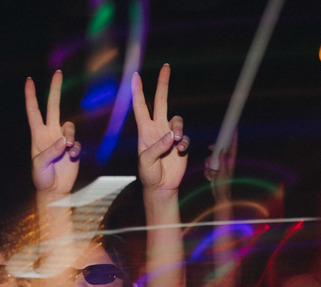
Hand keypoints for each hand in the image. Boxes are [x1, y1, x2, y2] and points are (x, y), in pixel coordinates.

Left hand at [26, 71, 80, 194]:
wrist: (54, 190)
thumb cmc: (42, 178)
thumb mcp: (40, 165)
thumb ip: (51, 151)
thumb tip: (63, 141)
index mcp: (38, 135)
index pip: (34, 111)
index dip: (31, 96)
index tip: (29, 80)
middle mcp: (49, 133)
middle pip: (53, 107)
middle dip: (55, 90)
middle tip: (57, 73)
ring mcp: (61, 140)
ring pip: (69, 126)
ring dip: (70, 136)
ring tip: (68, 149)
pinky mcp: (72, 148)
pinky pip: (76, 142)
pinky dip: (75, 149)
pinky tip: (72, 158)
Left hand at [131, 64, 189, 192]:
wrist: (161, 186)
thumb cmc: (148, 175)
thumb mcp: (147, 162)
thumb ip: (157, 148)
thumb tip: (171, 136)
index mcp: (144, 131)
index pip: (140, 106)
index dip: (138, 91)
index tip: (135, 76)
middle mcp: (157, 128)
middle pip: (161, 101)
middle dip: (163, 84)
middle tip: (166, 67)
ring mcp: (169, 135)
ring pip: (177, 120)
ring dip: (178, 129)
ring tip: (176, 143)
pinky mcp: (180, 143)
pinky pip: (185, 136)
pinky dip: (184, 142)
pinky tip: (180, 151)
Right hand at [205, 132, 236, 198]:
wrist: (219, 194)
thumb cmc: (223, 184)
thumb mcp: (222, 171)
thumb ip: (223, 161)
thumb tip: (223, 150)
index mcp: (230, 161)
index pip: (233, 147)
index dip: (234, 138)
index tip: (234, 130)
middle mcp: (226, 162)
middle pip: (221, 150)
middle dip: (214, 149)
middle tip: (210, 147)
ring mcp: (220, 166)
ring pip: (213, 158)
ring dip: (209, 162)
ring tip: (210, 171)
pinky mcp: (215, 170)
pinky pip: (209, 166)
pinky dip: (208, 170)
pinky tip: (210, 176)